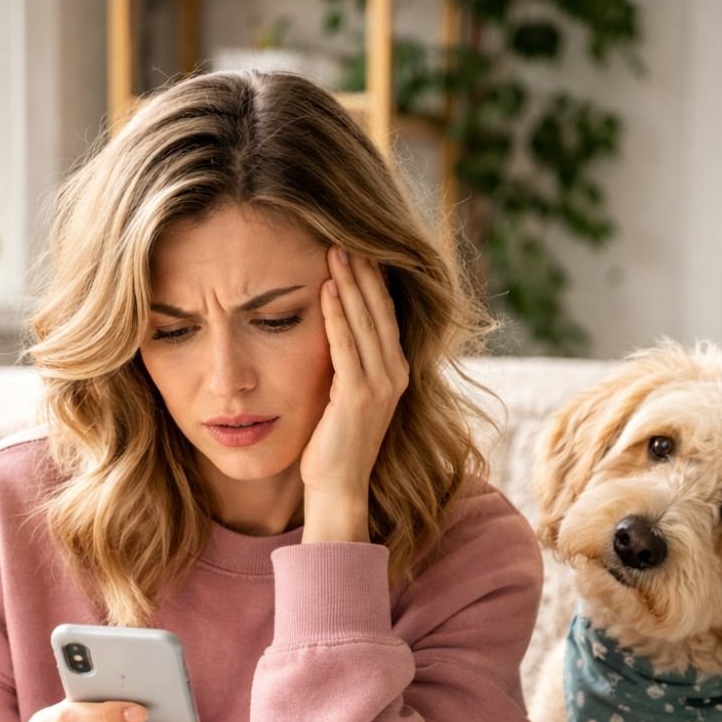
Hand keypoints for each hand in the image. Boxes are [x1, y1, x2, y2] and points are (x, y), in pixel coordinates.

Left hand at [301, 247, 408, 542]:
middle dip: (363, 272)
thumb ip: (348, 364)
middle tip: (345, 233)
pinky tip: (326, 291)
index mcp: (395, 371)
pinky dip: (337, 318)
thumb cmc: (334, 444)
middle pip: (380, 311)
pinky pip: (347, 348)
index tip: (357, 246)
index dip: (373, 280)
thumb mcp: (346, 395)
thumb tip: (334, 328)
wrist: (337, 487)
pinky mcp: (359, 398)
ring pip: (365, 324)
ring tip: (335, 251)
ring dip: (350, 285)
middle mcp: (395, 374)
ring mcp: (380, 387)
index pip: (386, 314)